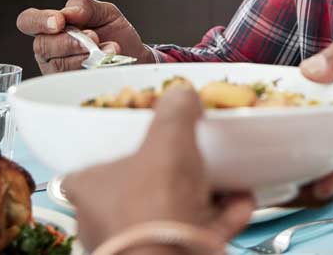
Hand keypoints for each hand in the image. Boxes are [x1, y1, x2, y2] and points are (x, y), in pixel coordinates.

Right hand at [16, 0, 150, 73]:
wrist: (135, 55)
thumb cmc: (115, 33)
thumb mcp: (105, 11)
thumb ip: (85, 5)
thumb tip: (69, 11)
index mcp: (52, 26)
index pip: (28, 21)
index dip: (38, 21)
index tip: (59, 22)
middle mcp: (49, 48)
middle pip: (43, 45)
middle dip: (70, 41)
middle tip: (93, 37)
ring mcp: (56, 69)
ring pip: (59, 64)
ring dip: (86, 55)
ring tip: (109, 48)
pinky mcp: (69, 85)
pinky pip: (74, 79)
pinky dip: (94, 68)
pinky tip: (108, 61)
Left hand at [64, 87, 255, 250]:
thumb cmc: (154, 202)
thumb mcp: (169, 140)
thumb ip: (176, 111)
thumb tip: (182, 93)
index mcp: (90, 191)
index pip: (96, 166)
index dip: (125, 150)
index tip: (151, 139)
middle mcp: (106, 221)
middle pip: (144, 187)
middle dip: (180, 173)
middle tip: (200, 156)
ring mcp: (138, 242)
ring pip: (174, 210)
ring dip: (209, 194)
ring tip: (233, 179)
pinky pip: (197, 230)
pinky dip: (222, 216)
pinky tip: (242, 202)